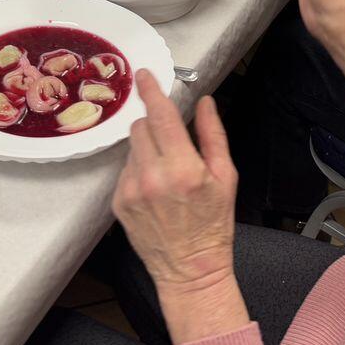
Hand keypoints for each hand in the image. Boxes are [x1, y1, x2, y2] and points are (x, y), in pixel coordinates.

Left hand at [112, 71, 236, 293]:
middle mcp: (152, 177)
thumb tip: (205, 102)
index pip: (160, 115)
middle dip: (155, 125)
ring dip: (147, 148)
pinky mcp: (118, 203)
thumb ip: (213, 134)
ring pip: (132, 146)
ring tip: (166, 172)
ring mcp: (131, 191)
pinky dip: (138, 169)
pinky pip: (125, 169)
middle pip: (141, 126)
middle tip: (172, 141)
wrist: (190, 270)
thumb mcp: (226, 177)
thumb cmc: (214, 224)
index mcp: (183, 168)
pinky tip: (155, 189)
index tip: (145, 74)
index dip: (152, 90)